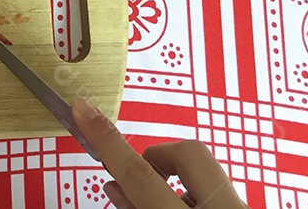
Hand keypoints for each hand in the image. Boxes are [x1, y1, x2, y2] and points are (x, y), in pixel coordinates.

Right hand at [74, 97, 248, 208]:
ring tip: (171, 206)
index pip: (138, 174)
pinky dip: (201, 198)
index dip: (107, 140)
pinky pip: (223, 190)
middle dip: (161, 156)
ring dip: (182, 184)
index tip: (83, 109)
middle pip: (187, 151)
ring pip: (209, 172)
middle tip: (149, 179)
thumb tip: (116, 186)